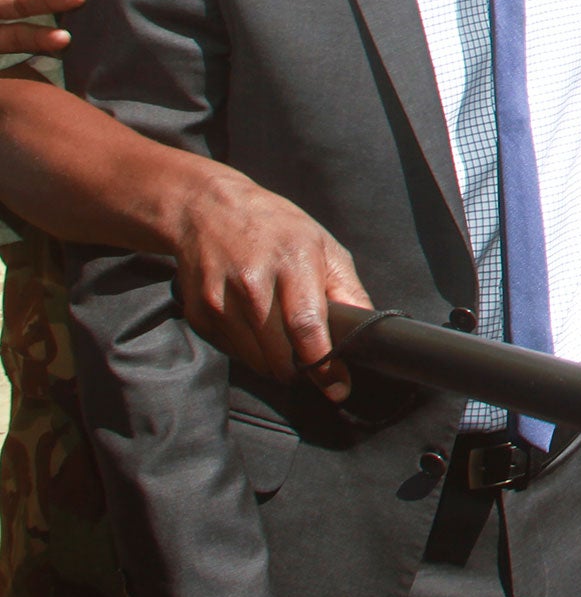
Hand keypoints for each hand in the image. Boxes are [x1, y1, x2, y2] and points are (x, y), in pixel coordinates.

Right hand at [172, 165, 368, 403]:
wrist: (207, 210)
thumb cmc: (276, 227)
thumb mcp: (322, 245)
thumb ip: (347, 289)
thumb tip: (368, 327)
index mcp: (292, 262)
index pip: (306, 326)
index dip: (323, 363)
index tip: (337, 386)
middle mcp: (252, 282)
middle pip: (279, 352)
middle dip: (301, 370)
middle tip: (313, 366)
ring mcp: (219, 299)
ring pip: (255, 359)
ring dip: (275, 364)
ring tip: (285, 344)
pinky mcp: (197, 312)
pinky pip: (231, 352)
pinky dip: (249, 352)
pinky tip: (255, 327)